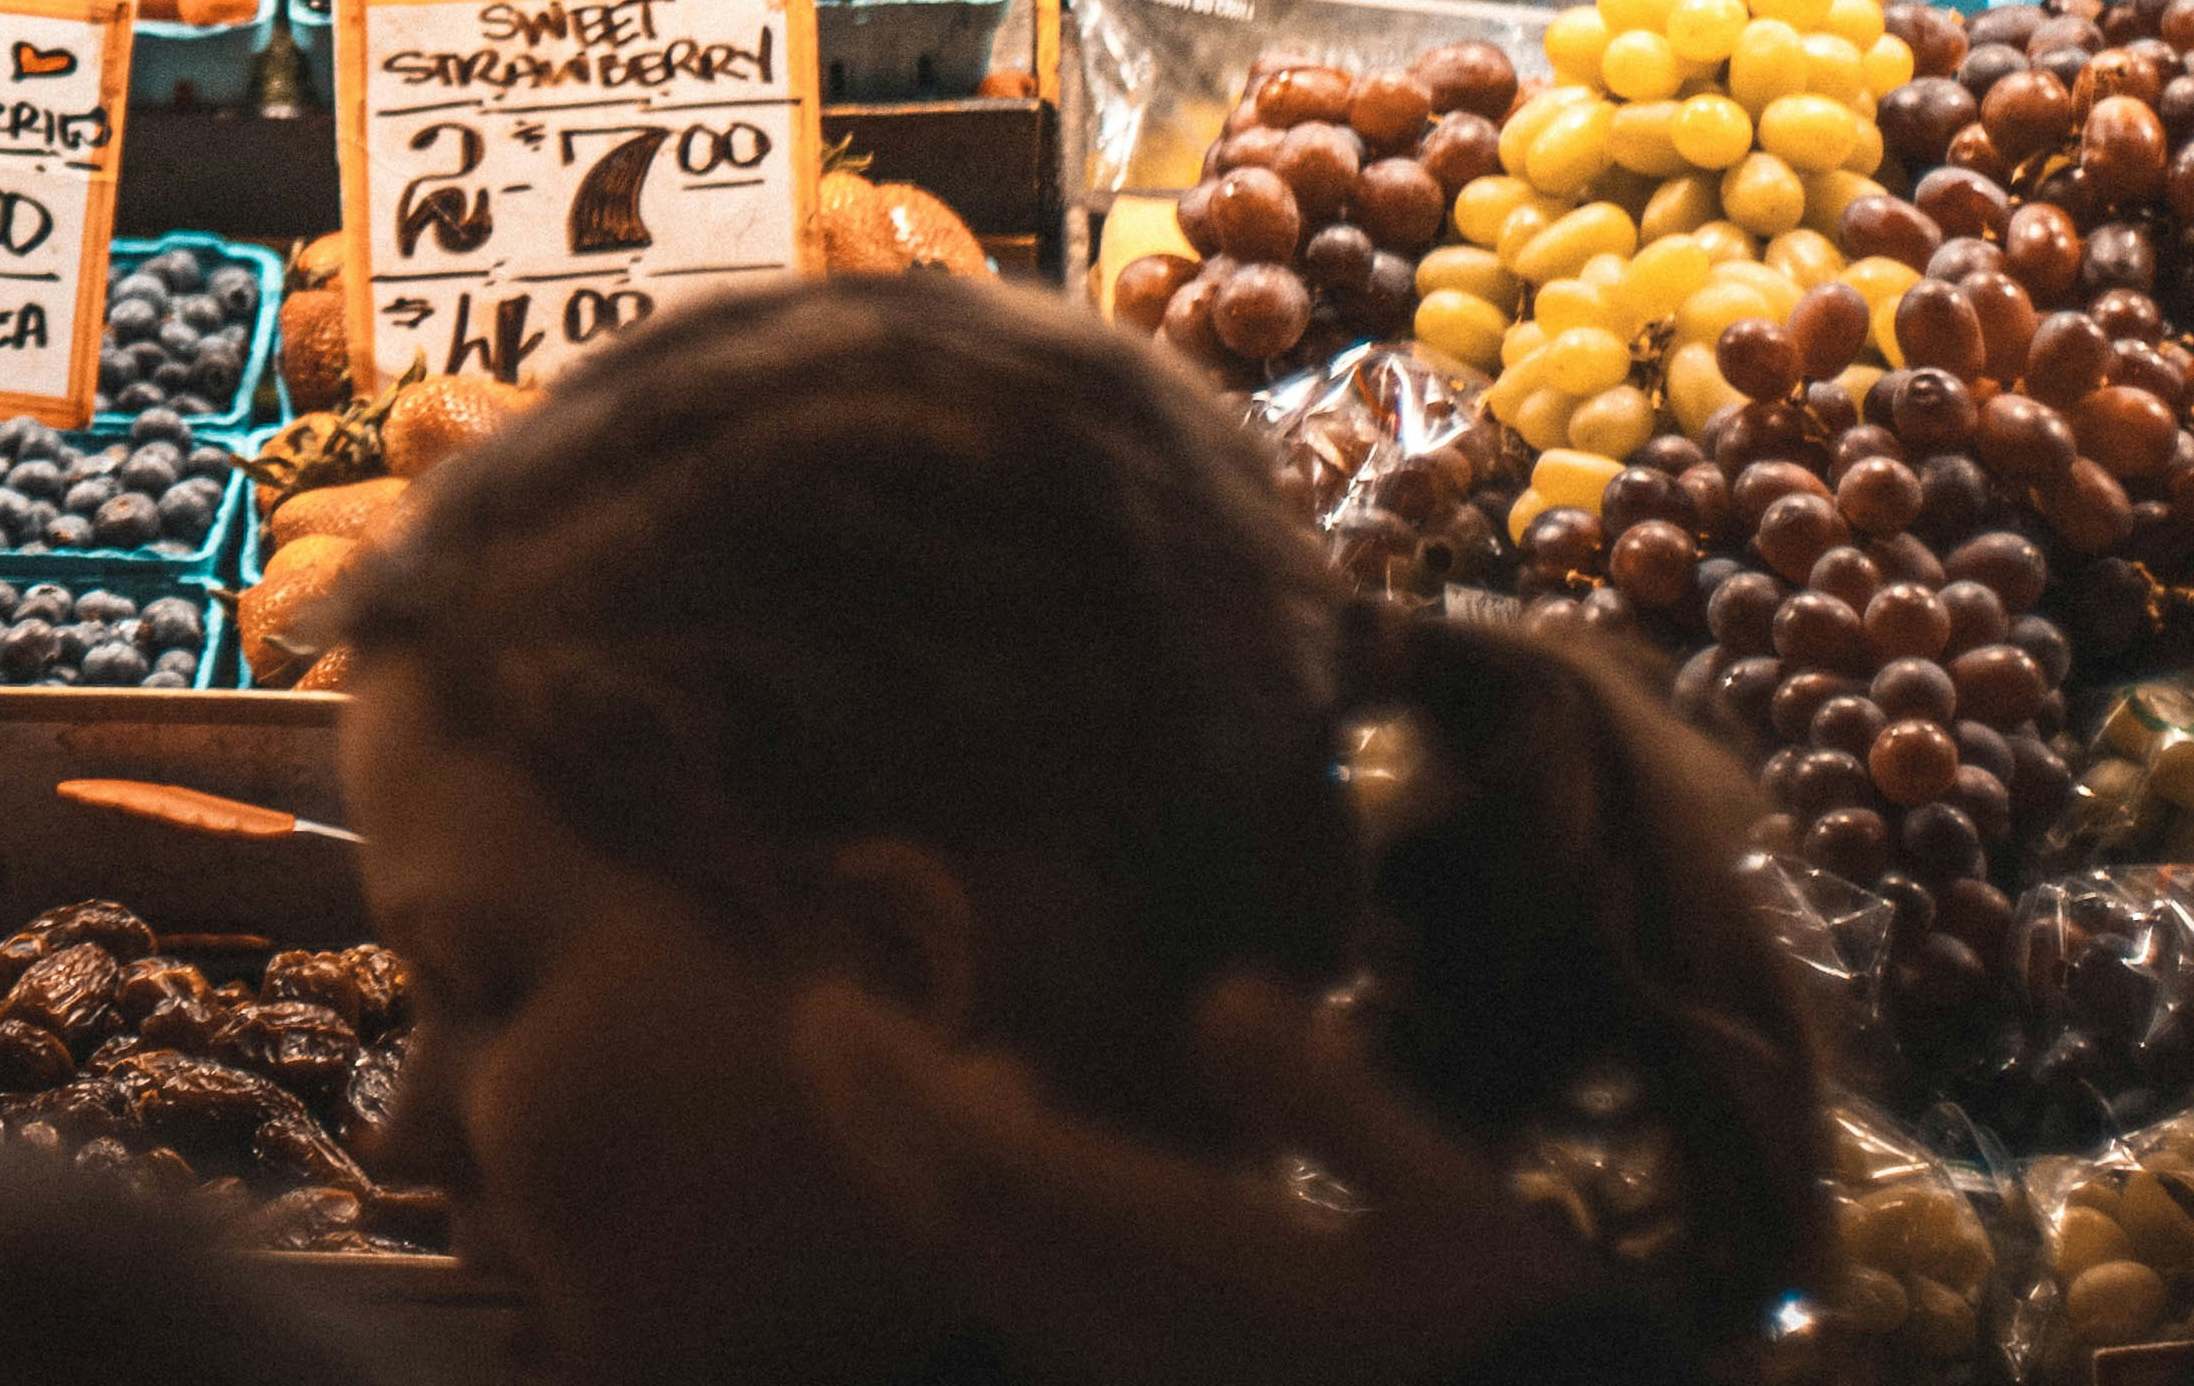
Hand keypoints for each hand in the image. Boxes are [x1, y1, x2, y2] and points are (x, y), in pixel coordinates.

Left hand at [786, 974, 1606, 1385]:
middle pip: (964, 1226)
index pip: (999, 1170)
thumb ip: (1332, 1102)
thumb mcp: (1455, 1208)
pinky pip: (1043, 1309)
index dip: (901, 1089)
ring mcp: (1140, 1377)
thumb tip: (1223, 992)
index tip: (829, 1005)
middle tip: (828, 1021)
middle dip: (880, 1122)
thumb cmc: (1510, 1339)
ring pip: (994, 1272)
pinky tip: (1041, 1162)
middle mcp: (1138, 1336)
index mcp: (1199, 1270)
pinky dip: (1006, 1225)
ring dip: (939, 1170)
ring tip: (956, 1068)